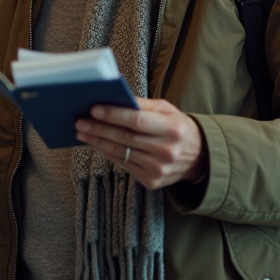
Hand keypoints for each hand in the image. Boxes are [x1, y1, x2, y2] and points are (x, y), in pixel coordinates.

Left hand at [74, 98, 207, 188]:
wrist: (199, 158)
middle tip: (80, 121)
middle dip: (99, 129)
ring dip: (97, 142)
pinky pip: (123, 164)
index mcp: (172, 129)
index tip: (93, 109)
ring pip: (120, 153)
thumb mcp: (168, 110)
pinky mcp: (152, 181)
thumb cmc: (178, 128)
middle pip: (124, 138)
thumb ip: (144, 105)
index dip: (113, 115)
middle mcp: (166, 151)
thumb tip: (117, 98)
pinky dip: (107, 153)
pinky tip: (97, 144)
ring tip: (82, 132)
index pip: (137, 121)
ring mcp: (159, 169)